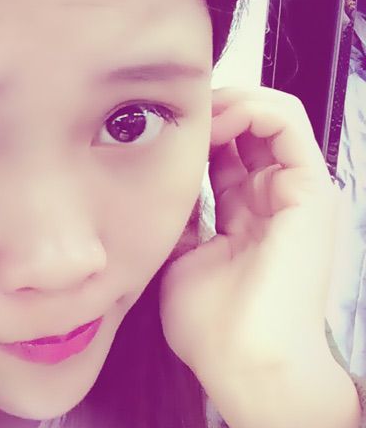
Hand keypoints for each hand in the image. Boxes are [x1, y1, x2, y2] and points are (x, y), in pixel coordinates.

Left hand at [158, 86, 340, 382]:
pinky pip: (286, 122)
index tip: (157, 128)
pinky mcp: (310, 188)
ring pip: (268, 113)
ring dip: (227, 101)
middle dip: (208, 109)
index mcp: (245, 212)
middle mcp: (271, 197)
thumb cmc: (212, 325)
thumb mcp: (180, 256)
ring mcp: (293, 190)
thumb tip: (155, 185)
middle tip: (174, 112)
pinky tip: (214, 119)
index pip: (222, 151)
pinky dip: (249, 107)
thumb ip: (178, 219)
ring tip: (193, 113)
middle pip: (244, 127)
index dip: (191, 132)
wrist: (243, 363)